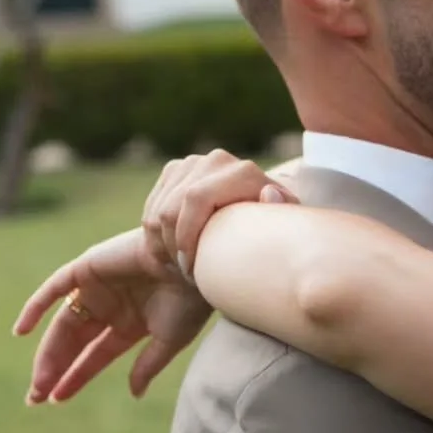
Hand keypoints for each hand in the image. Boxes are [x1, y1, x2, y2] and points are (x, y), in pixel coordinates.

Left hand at [14, 225, 213, 402]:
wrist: (197, 263)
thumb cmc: (191, 300)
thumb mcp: (169, 341)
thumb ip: (147, 366)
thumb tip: (134, 393)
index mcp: (131, 324)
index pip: (95, 355)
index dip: (75, 377)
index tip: (54, 400)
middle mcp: (111, 306)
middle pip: (74, 342)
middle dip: (55, 368)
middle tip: (35, 397)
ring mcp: (98, 287)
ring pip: (62, 323)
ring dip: (47, 352)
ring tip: (38, 381)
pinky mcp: (89, 266)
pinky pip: (55, 287)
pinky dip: (36, 306)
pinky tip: (21, 331)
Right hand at [142, 150, 295, 275]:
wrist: (253, 232)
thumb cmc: (268, 239)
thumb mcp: (279, 233)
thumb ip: (281, 214)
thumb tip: (269, 192)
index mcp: (243, 172)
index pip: (196, 198)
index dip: (188, 235)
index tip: (193, 268)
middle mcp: (218, 161)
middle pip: (172, 209)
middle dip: (174, 246)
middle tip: (187, 272)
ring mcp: (194, 163)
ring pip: (158, 212)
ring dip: (165, 245)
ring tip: (184, 265)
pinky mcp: (175, 171)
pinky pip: (151, 208)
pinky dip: (157, 236)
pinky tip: (175, 251)